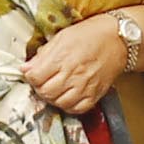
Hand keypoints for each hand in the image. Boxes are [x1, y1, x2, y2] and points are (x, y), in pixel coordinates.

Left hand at [20, 18, 134, 115]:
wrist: (117, 39)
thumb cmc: (90, 35)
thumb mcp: (61, 37)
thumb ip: (42, 55)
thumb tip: (25, 68)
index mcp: (61, 58)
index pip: (34, 77)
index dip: (29, 76)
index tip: (32, 73)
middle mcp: (72, 74)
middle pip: (45, 92)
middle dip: (39, 88)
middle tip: (42, 81)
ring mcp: (84, 86)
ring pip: (59, 103)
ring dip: (52, 98)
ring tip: (54, 88)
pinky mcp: (95, 94)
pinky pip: (77, 109)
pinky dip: (68, 106)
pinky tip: (67, 96)